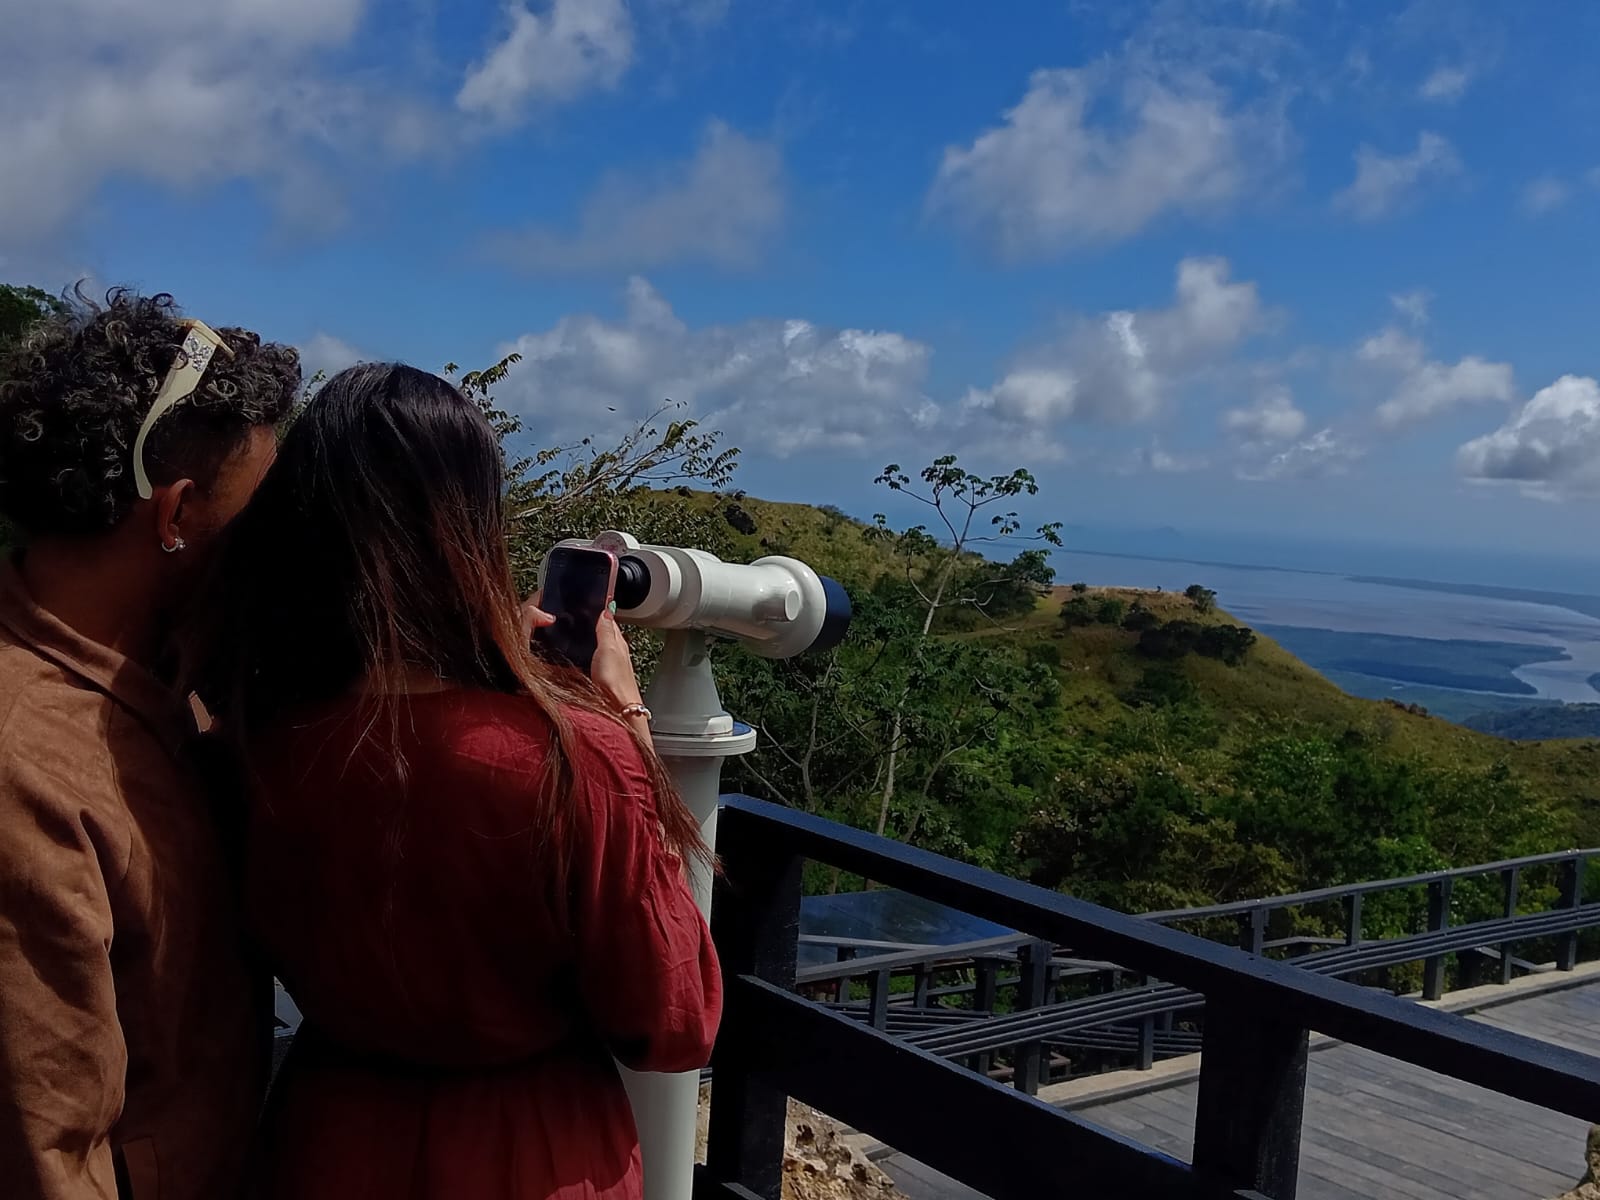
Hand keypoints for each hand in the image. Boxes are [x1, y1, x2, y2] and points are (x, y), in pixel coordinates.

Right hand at [521, 594, 644, 712]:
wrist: (617, 709)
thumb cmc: (616, 681)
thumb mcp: (608, 648)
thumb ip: (606, 630)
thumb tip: (607, 609)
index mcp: (617, 642)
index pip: (608, 620)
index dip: (599, 610)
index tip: (590, 601)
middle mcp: (614, 652)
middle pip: (603, 633)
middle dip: (592, 624)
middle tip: (577, 615)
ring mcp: (608, 665)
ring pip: (597, 647)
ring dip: (588, 639)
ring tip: (573, 632)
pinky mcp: (601, 677)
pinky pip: (592, 660)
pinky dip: (585, 654)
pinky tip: (577, 656)